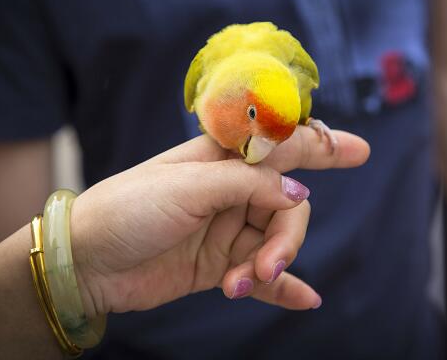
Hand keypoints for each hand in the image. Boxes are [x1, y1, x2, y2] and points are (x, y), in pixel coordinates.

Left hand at [69, 127, 369, 316]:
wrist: (87, 261)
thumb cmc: (129, 208)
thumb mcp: (188, 186)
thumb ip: (248, 184)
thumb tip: (299, 192)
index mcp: (222, 159)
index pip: (282, 146)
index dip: (322, 146)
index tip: (359, 151)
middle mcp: (231, 191)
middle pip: (288, 206)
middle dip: (286, 236)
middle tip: (267, 263)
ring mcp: (228, 229)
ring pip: (276, 242)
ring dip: (269, 266)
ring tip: (241, 283)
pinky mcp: (221, 265)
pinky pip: (264, 276)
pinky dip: (284, 287)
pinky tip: (305, 299)